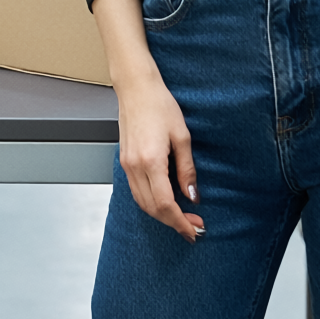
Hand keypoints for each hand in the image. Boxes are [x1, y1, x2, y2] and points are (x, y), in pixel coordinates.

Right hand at [91, 0, 203, 241]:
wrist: (136, 88)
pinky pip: (136, 191)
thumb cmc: (160, 105)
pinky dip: (151, 202)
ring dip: (161, 215)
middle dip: (173, 222)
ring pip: (142, 203)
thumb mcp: (182, 136)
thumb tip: (192, 196)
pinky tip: (164, 202)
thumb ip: (187, 170)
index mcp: (151, 161)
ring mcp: (127, 165)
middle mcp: (135, 167)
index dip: (181, 222)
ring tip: (181, 218)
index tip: (195, 230)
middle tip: (194, 227)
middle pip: (152, 209)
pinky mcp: (125, 161)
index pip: (165, 204)